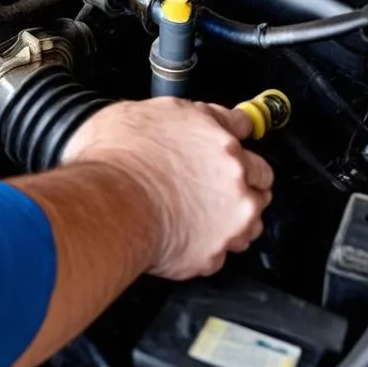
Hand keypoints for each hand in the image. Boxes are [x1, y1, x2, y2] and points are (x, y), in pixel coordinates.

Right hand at [61, 97, 272, 279]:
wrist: (105, 205)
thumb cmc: (115, 158)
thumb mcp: (145, 110)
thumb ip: (181, 115)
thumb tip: (184, 116)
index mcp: (220, 140)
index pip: (245, 128)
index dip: (233, 133)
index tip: (232, 137)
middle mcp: (234, 179)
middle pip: (261, 177)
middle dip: (243, 177)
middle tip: (214, 179)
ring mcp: (229, 220)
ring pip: (251, 219)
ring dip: (233, 216)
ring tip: (201, 213)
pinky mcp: (213, 255)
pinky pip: (221, 252)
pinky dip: (207, 247)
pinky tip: (184, 235)